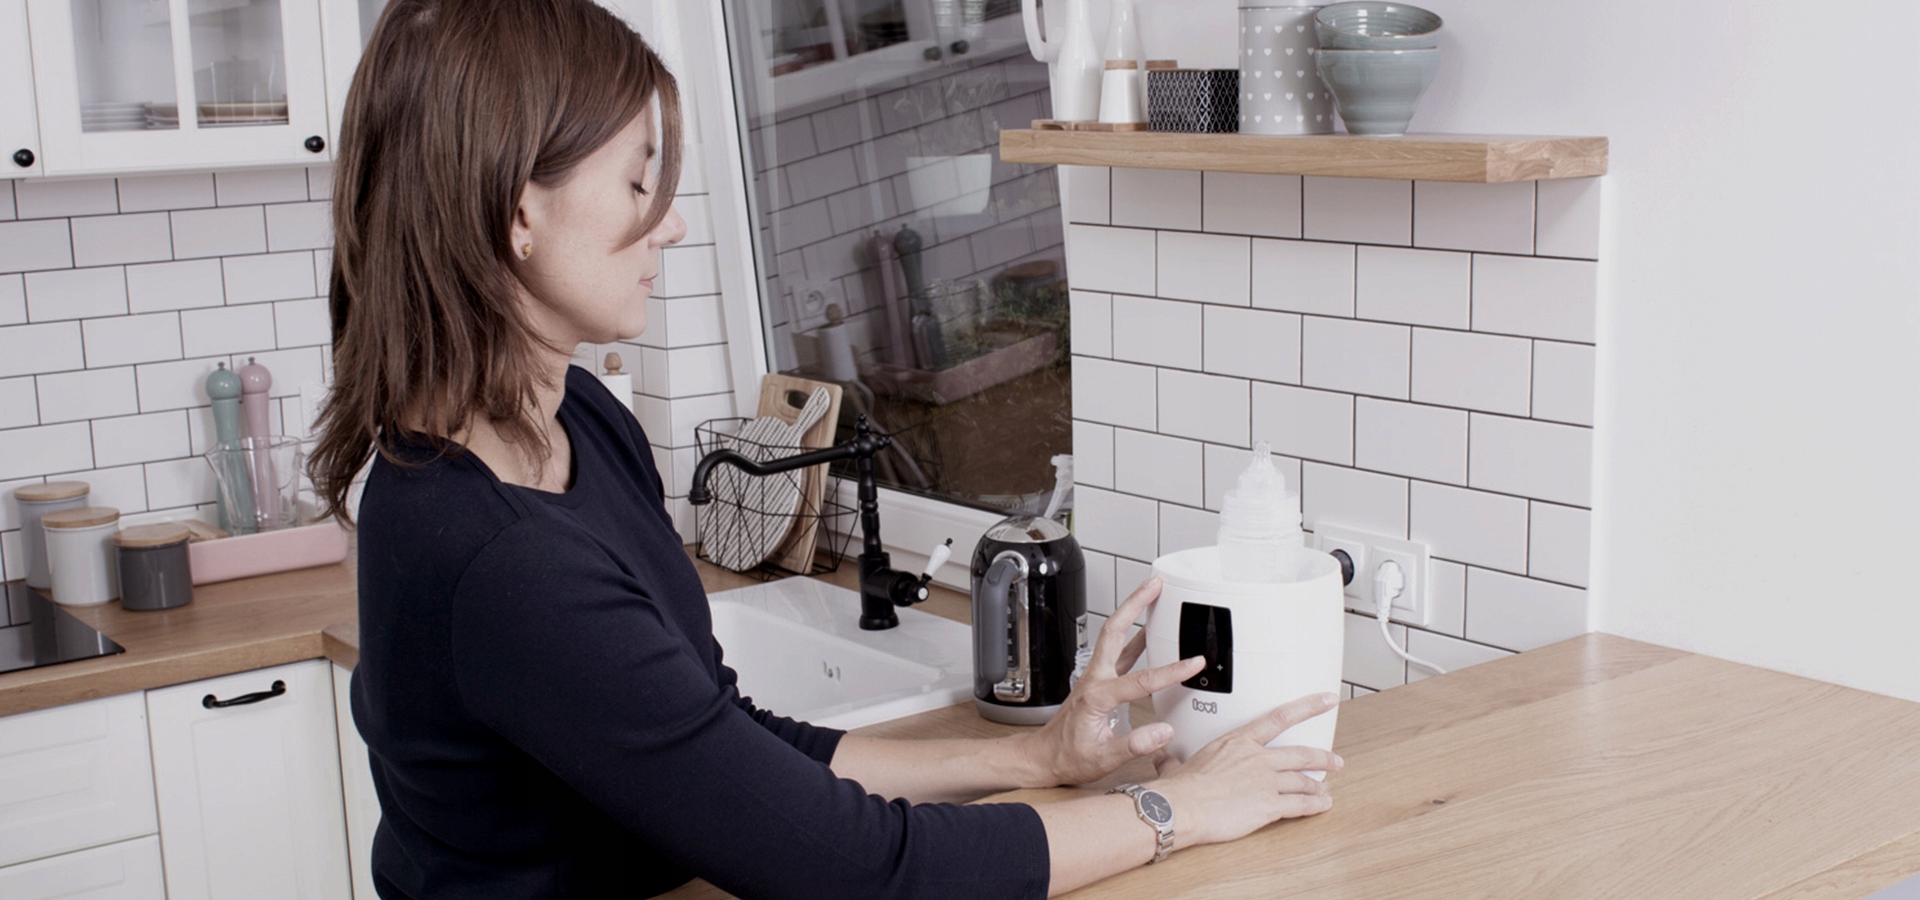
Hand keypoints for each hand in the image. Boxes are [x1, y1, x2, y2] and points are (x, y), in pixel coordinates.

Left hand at [1019, 577, 1205, 786]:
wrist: (1045, 757)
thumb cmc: (1069, 758)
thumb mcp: (1102, 759)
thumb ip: (1134, 745)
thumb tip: (1163, 732)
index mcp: (1097, 697)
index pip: (1140, 680)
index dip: (1170, 671)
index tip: (1194, 663)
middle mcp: (1094, 679)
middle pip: (1115, 630)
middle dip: (1135, 604)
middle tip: (1155, 584)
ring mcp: (1095, 677)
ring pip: (1114, 634)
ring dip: (1132, 611)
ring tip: (1153, 593)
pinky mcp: (1099, 680)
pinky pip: (1117, 650)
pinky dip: (1133, 634)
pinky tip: (1148, 630)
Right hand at [1150, 692, 1343, 849]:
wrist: (1182, 807)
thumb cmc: (1179, 788)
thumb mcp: (1176, 766)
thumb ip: (1174, 760)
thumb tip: (1163, 757)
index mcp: (1238, 742)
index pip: (1280, 717)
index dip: (1308, 707)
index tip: (1326, 699)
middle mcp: (1258, 758)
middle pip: (1301, 753)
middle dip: (1323, 757)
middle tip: (1335, 760)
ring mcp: (1266, 782)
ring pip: (1303, 781)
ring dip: (1318, 786)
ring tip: (1325, 791)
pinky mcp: (1269, 806)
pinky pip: (1300, 806)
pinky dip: (1315, 806)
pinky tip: (1322, 806)